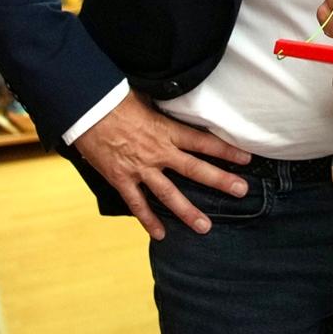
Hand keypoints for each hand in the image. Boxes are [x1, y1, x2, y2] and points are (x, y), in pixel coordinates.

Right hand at [72, 93, 251, 241]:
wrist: (86, 109)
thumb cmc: (116, 99)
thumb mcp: (147, 100)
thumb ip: (165, 111)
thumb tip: (181, 105)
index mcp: (166, 130)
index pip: (203, 141)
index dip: (226, 150)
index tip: (246, 158)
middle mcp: (158, 151)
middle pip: (195, 169)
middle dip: (220, 180)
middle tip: (240, 191)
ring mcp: (140, 168)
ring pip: (169, 194)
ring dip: (188, 211)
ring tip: (205, 226)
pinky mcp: (121, 179)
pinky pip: (138, 204)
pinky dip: (148, 220)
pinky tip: (160, 234)